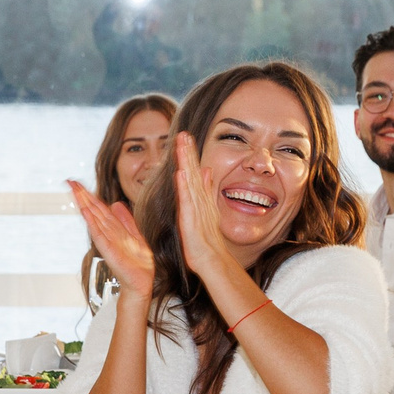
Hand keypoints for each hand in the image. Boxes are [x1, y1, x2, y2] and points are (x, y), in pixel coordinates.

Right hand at [68, 179, 153, 298]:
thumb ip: (126, 220)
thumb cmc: (137, 263)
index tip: (78, 183)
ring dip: (84, 203)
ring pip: (93, 217)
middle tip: (70, 181)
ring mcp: (106, 240)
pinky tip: (85, 211)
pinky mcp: (108, 249)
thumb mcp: (135, 235)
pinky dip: (91, 221)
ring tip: (74, 190)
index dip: (89, 194)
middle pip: (93, 209)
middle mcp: (107, 232)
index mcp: (113, 228)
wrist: (140, 281)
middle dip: (83, 195)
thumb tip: (116, 204)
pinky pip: (98, 232)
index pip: (99, 207)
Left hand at [168, 132, 236, 286]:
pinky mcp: (192, 219)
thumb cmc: (207, 240)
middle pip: (193, 171)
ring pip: (190, 181)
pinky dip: (184, 186)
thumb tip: (206, 170)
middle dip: (188, 152)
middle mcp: (199, 200)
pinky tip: (181, 173)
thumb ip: (205, 190)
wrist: (212, 260)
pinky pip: (188, 200)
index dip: (190, 154)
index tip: (185, 137)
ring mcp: (197, 209)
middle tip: (184, 133)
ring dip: (186, 162)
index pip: (194, 172)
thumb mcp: (206, 210)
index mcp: (200, 198)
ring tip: (182, 145)